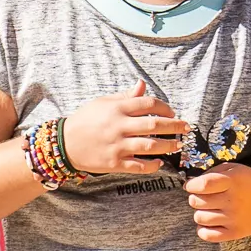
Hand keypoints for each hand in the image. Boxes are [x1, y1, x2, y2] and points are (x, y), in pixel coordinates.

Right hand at [64, 81, 186, 175]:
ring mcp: (117, 145)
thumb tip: (142, 85)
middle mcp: (119, 126)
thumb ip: (124, 96)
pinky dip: (152, 165)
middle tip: (186, 128)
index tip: (172, 112)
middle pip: (154, 124)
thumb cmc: (85, 120)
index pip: (148, 104)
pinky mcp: (114, 163)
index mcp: (117, 108)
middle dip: (175, 125)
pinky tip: (159, 162)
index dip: (165, 107)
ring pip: (150, 145)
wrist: (64, 143)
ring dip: (168, 145)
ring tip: (178, 145)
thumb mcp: (102, 103)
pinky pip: (138, 165)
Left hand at [186, 164, 250, 242]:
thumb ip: (212, 173)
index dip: (192, 186)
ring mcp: (233, 218)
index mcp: (232, 182)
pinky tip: (209, 223)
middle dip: (195, 198)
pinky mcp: (235, 232)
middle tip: (203, 197)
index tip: (191, 186)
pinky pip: (208, 235)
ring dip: (200, 213)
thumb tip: (190, 184)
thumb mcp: (235, 169)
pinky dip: (203, 230)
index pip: (202, 185)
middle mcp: (232, 200)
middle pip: (197, 202)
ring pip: (200, 218)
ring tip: (208, 209)